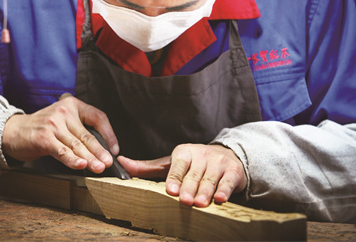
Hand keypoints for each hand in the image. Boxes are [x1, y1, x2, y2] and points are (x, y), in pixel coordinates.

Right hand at [2, 94, 118, 173]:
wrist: (13, 131)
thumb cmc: (42, 129)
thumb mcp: (63, 121)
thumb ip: (80, 129)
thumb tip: (102, 149)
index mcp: (73, 105)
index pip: (98, 117)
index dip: (109, 133)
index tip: (114, 149)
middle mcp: (64, 111)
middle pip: (87, 134)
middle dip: (100, 151)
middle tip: (109, 162)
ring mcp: (53, 124)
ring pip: (76, 145)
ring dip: (90, 158)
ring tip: (99, 167)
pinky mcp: (44, 138)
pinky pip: (62, 151)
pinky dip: (72, 160)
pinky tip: (81, 165)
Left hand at [117, 144, 245, 206]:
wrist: (226, 156)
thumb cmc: (193, 164)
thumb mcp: (171, 163)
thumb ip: (148, 167)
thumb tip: (122, 163)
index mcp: (184, 152)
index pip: (178, 164)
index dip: (174, 177)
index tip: (170, 190)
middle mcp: (201, 154)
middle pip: (193, 174)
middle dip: (189, 188)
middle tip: (184, 201)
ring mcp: (218, 162)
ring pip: (210, 179)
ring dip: (205, 191)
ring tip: (200, 203)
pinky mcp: (233, 171)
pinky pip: (228, 182)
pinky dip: (224, 190)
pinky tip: (220, 198)